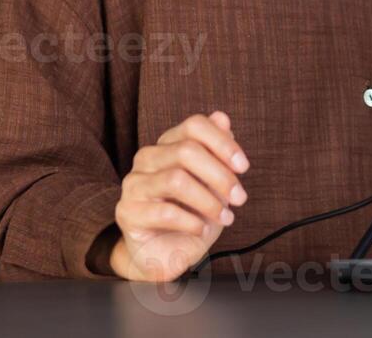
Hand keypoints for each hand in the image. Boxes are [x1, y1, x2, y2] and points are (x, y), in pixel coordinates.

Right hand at [108, 111, 249, 281]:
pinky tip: (202, 230)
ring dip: (208, 201)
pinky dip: (192, 222)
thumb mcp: (214, 183)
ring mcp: (134, 183)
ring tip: (225, 218)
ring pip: (176, 180)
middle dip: (220, 176)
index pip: (194, 125)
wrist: (166, 253)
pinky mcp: (127, 212)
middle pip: (187, 151)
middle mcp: (147, 158)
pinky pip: (165, 211)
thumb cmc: (193, 213)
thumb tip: (223, 118)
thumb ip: (217, 150)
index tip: (244, 168)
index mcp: (168, 144)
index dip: (223, 143)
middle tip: (240, 199)